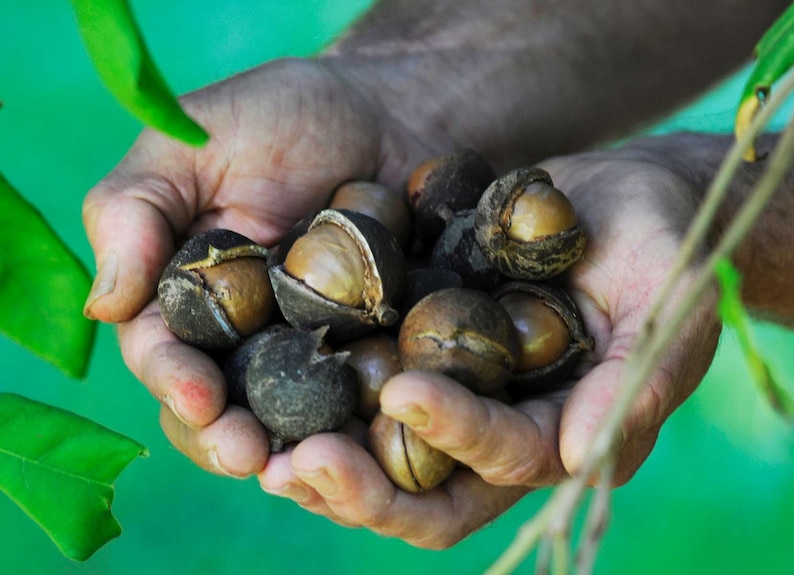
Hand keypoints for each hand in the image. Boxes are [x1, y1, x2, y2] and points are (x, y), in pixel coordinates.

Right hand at [82, 57, 442, 475]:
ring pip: (288, 420)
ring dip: (292, 451)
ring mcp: (309, 347)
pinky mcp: (371, 350)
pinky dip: (361, 426)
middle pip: (221, 405)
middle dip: (226, 437)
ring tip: (307, 472)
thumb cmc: (282, 115)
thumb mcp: (191, 142)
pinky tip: (372, 444)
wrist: (392, 114)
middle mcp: (242, 335)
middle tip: (251, 457)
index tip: (198, 398)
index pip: (164, 352)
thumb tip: (104, 305)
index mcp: (186, 295)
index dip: (174, 380)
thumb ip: (134, 212)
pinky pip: (361, 400)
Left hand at [256, 143, 721, 547]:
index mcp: (562, 432)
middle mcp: (500, 431)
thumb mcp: (672, 302)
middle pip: (426, 494)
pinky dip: (311, 395)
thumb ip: (637, 381)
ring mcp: (455, 397)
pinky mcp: (417, 353)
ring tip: (250, 443)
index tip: (403, 391)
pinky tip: (257, 379)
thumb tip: (583, 462)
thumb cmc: (666, 245)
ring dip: (319, 460)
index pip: (504, 457)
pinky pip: (356, 390)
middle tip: (294, 466)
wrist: (627, 199)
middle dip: (363, 488)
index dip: (456, 432)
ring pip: (378, 458)